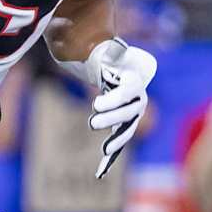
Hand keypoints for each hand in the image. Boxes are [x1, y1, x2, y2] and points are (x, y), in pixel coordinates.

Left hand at [87, 38, 157, 178]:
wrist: (118, 68)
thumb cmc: (110, 59)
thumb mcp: (105, 52)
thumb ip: (97, 49)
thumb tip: (73, 38)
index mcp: (135, 80)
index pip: (127, 92)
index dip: (113, 100)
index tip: (95, 104)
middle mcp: (138, 100)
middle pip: (127, 113)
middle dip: (110, 119)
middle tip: (91, 123)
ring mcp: (132, 116)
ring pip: (125, 130)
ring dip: (116, 142)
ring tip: (104, 151)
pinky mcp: (123, 128)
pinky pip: (118, 144)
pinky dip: (110, 159)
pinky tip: (100, 173)